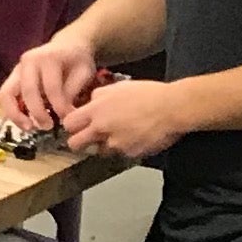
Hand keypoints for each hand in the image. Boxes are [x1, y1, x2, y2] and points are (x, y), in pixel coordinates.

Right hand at [0, 32, 102, 133]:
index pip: (51, 87)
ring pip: (6, 94)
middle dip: (37, 112)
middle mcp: (28, 61)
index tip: (68, 119)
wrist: (67, 45)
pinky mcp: (12, 77)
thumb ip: (72, 91)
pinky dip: (11, 111)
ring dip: (15, 114)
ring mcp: (17, 68)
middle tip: (48, 127)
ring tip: (28, 128)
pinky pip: (5, 96)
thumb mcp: (84, 73)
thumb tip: (62, 114)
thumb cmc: (77, 60)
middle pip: (27, 91)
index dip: (59, 106)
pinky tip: (24, 121)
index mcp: (48, 57)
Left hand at [56, 75, 185, 162]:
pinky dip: (124, 149)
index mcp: (96, 109)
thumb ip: (99, 96)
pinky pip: (120, 154)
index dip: (72, 126)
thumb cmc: (150, 94)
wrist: (173, 107)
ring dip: (104, 146)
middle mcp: (101, 128)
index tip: (77, 126)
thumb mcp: (119, 87)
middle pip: (75, 144)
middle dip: (80, 142)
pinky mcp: (129, 153)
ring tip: (119, 135)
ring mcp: (115, 143)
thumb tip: (90, 101)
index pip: (68, 124)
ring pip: (98, 151)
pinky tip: (135, 138)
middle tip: (89, 138)